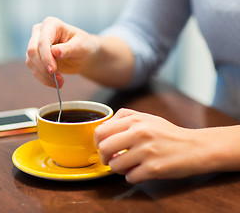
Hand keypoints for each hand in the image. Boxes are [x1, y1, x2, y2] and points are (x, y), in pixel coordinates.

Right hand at [26, 16, 99, 87]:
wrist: (84, 55)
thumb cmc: (84, 46)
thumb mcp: (80, 47)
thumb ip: (68, 49)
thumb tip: (54, 52)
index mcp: (51, 24)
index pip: (42, 41)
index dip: (46, 57)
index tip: (53, 70)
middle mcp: (40, 32)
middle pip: (32, 51)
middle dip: (43, 67)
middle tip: (58, 79)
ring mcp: (35, 45)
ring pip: (30, 62)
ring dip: (44, 75)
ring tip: (60, 82)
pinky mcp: (35, 58)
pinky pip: (34, 69)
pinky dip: (43, 78)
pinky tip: (55, 82)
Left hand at [94, 108, 227, 183]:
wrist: (196, 147)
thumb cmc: (168, 134)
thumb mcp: (146, 118)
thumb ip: (124, 119)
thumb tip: (103, 128)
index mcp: (135, 120)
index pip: (101, 131)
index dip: (97, 142)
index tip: (102, 146)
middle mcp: (139, 133)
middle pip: (103, 148)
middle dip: (104, 157)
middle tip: (110, 159)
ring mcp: (146, 151)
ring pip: (115, 165)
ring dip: (119, 168)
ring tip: (129, 165)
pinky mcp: (154, 169)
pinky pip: (129, 177)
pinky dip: (132, 176)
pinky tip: (141, 170)